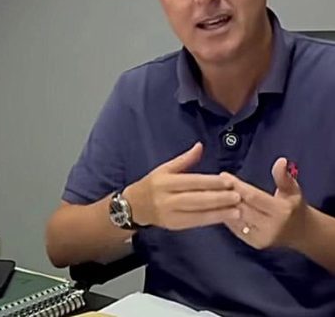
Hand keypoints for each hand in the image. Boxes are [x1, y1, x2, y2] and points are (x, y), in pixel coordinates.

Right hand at [124, 142, 240, 229]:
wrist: (134, 206)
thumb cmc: (152, 184)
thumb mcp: (165, 168)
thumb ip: (184, 159)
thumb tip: (200, 146)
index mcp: (164, 181)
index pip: (191, 181)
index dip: (210, 182)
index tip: (229, 181)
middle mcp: (166, 198)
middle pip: (196, 199)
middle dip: (218, 198)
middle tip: (238, 196)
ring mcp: (170, 214)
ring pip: (197, 213)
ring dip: (219, 212)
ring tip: (238, 210)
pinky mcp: (174, 226)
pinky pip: (195, 222)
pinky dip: (211, 220)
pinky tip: (225, 217)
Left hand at [220, 157, 307, 249]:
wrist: (300, 233)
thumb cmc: (294, 206)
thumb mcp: (292, 189)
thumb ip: (283, 176)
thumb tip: (281, 161)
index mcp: (282, 212)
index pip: (253, 197)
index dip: (237, 185)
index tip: (224, 175)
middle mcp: (271, 227)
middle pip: (242, 208)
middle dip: (227, 194)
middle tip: (214, 182)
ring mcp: (261, 237)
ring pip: (235, 218)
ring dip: (222, 205)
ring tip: (212, 191)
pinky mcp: (253, 243)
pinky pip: (234, 227)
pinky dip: (225, 215)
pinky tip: (217, 205)